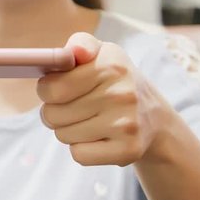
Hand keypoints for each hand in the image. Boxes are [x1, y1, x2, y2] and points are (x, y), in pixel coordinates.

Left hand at [38, 32, 171, 165]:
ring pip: (64, 136)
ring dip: (68, 131)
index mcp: (111, 65)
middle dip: (55, 113)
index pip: (51, 89)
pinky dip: (81, 149)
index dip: (46, 91)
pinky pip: (79, 155)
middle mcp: (121, 93)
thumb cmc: (114, 81)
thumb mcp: (101, 53)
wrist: (153, 116)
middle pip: (53, 115)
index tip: (57, 90)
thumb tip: (75, 52)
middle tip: (73, 108)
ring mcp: (126, 124)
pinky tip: (97, 138)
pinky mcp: (128, 150)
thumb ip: (80, 44)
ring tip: (88, 121)